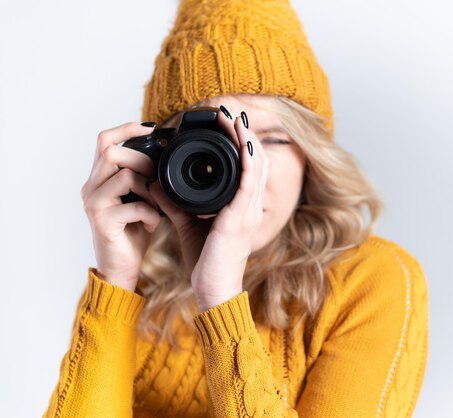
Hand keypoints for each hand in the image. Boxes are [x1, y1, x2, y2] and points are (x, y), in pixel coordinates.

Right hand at [81, 122, 161, 290]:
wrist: (122, 267)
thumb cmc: (133, 232)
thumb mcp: (139, 198)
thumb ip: (142, 177)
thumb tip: (163, 155)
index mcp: (99, 179)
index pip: (104, 140)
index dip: (126, 128)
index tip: (151, 128)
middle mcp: (91, 187)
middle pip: (112, 152)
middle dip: (142, 160)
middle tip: (156, 178)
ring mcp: (94, 204)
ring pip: (123, 176)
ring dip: (148, 188)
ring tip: (154, 206)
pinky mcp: (102, 222)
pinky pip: (133, 206)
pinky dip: (150, 213)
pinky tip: (153, 224)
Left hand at [150, 109, 269, 309]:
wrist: (213, 290)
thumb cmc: (206, 261)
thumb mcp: (188, 224)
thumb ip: (174, 203)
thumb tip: (154, 183)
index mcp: (241, 207)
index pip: (248, 167)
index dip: (241, 143)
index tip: (226, 123)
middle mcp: (250, 206)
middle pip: (257, 160)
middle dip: (245, 133)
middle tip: (229, 112)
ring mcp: (249, 212)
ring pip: (257, 166)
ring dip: (247, 139)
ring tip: (234, 118)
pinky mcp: (240, 219)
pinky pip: (250, 183)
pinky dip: (248, 160)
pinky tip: (243, 142)